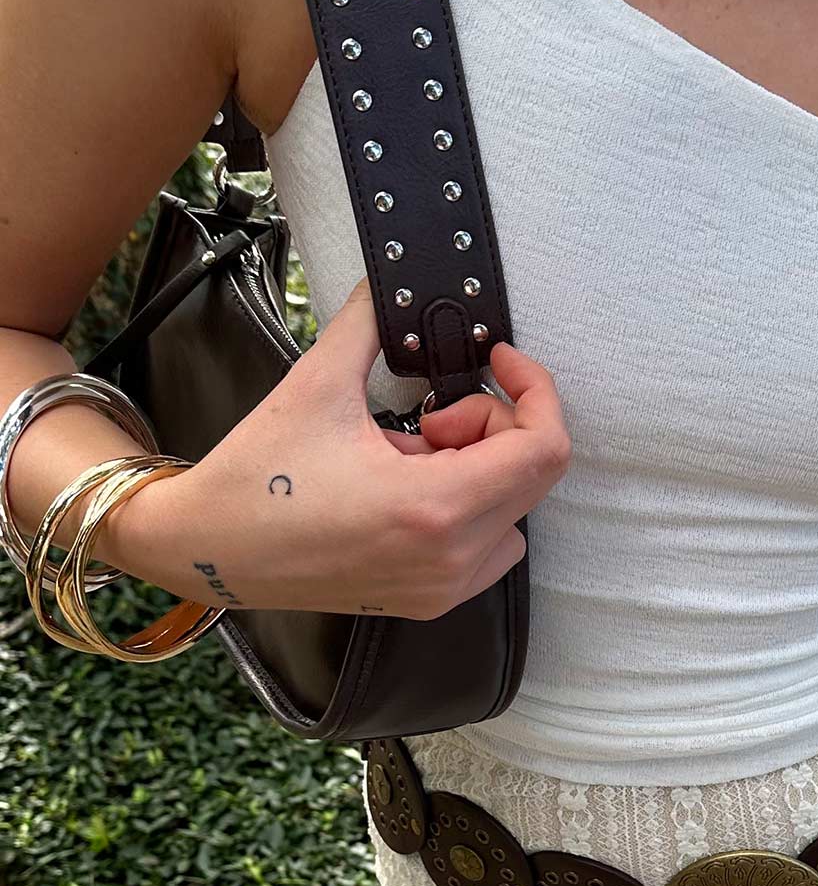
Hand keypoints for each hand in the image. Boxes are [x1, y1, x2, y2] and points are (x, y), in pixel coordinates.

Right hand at [101, 276, 571, 616]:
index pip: (544, 449)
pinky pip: (488, 544)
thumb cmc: (255, 477)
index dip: (535, 390)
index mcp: (434, 508)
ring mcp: (443, 588)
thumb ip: (371, 324)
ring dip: (478, 466)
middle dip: (494, 424)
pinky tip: (407, 487)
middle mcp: (451, 559)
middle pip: (533, 474)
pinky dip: (467, 505)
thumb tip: (396, 284)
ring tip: (407, 452)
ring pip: (513, 508)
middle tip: (430, 412)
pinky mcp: (430, 600)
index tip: (498, 362)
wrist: (206, 549)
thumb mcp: (318, 382)